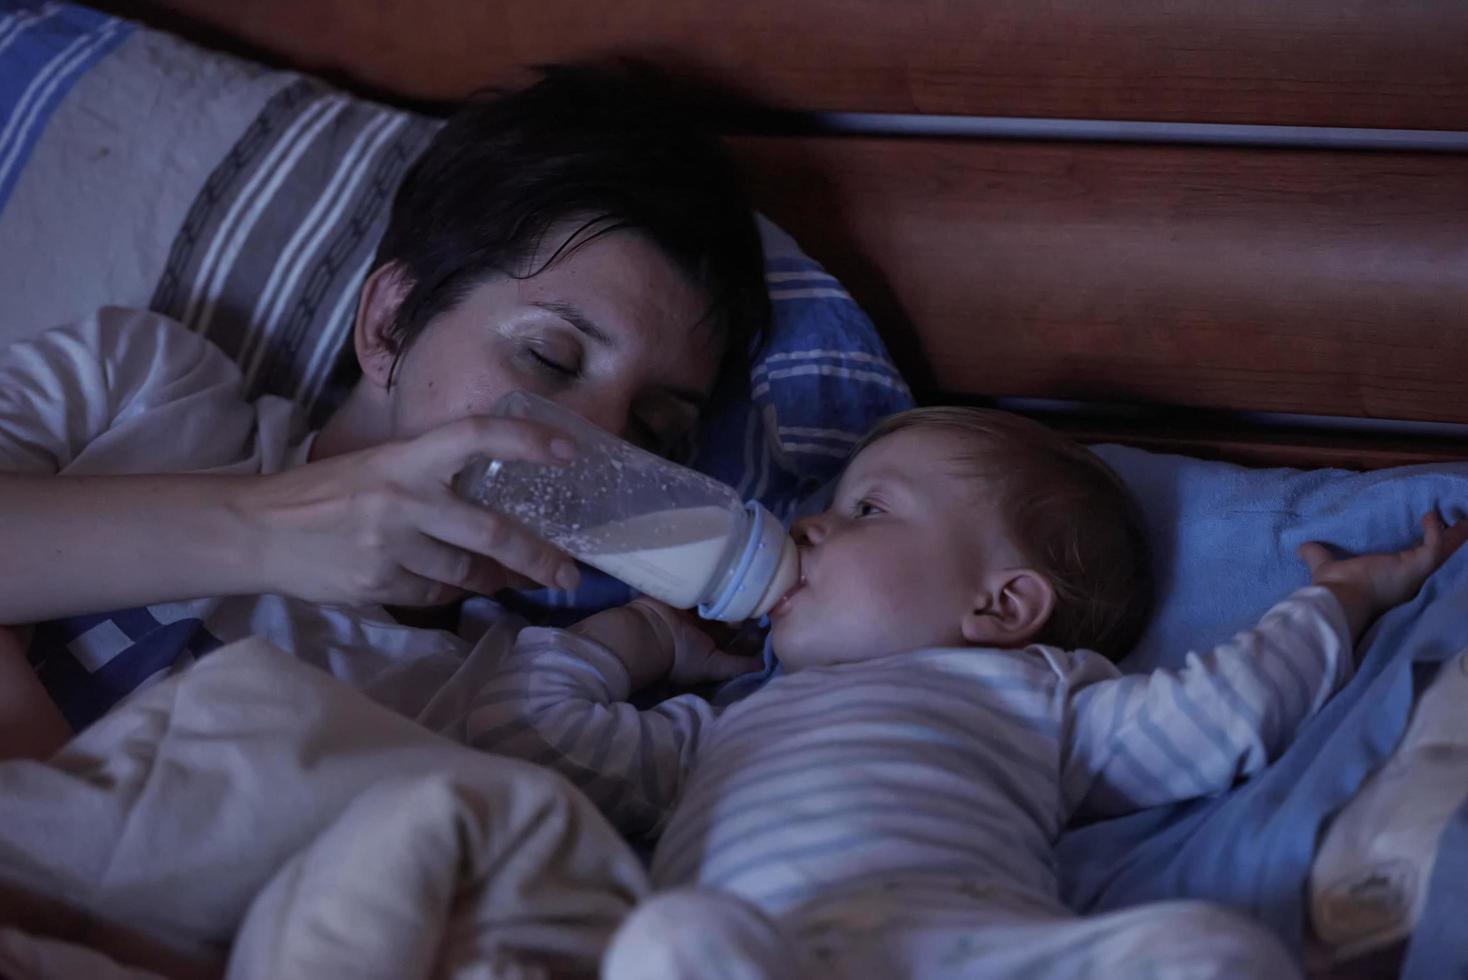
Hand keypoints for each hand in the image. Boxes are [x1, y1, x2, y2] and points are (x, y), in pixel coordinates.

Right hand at [238, 416, 581, 606]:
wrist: (255, 531)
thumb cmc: (323, 494)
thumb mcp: (377, 465)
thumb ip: (429, 476)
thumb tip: (492, 497)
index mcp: (405, 457)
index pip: (475, 436)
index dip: (525, 440)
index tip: (568, 451)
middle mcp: (404, 498)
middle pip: (491, 531)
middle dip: (537, 557)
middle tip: (567, 574)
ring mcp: (391, 545)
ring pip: (465, 570)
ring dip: (492, 579)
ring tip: (509, 580)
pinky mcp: (378, 583)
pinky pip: (433, 592)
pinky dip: (448, 591)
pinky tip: (451, 586)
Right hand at [628, 598, 763, 687]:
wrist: (649, 632)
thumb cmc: (682, 655)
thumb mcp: (712, 666)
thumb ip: (737, 667)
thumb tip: (762, 667)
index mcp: (704, 650)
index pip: (731, 643)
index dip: (747, 639)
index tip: (764, 630)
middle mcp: (699, 632)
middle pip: (726, 623)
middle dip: (742, 617)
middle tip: (760, 609)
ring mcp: (691, 613)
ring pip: (718, 605)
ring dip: (730, 602)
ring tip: (746, 596)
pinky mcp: (685, 595)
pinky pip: (704, 590)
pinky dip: (715, 588)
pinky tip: (730, 584)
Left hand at [1298, 510, 1467, 640]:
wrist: (1338, 604)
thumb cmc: (1333, 590)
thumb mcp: (1325, 567)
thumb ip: (1317, 556)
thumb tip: (1302, 548)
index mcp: (1391, 580)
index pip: (1413, 561)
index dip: (1422, 547)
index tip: (1429, 532)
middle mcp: (1408, 579)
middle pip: (1436, 558)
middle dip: (1450, 543)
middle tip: (1461, 526)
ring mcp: (1415, 574)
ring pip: (1443, 552)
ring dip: (1455, 536)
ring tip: (1464, 520)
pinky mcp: (1417, 566)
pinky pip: (1434, 545)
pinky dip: (1434, 530)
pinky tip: (1430, 515)